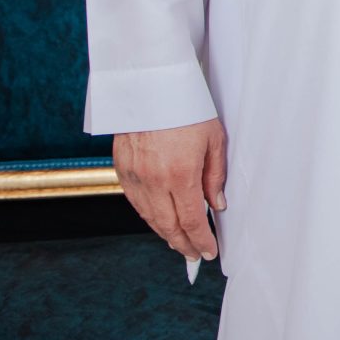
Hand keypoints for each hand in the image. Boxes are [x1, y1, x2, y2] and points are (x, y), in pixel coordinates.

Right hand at [113, 118, 225, 262]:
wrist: (150, 85)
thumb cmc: (187, 108)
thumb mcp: (214, 139)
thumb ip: (215, 176)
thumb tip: (217, 205)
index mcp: (180, 174)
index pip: (191, 220)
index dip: (201, 240)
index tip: (210, 251)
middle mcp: (153, 180)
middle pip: (167, 225)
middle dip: (183, 244)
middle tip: (195, 254)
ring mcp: (134, 176)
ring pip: (148, 217)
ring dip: (164, 233)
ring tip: (179, 242)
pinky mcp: (122, 168)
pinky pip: (134, 202)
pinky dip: (148, 216)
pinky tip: (158, 220)